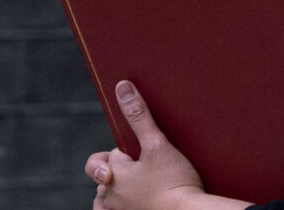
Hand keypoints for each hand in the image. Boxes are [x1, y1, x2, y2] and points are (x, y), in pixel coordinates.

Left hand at [84, 80, 206, 209]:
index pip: (111, 156)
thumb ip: (139, 115)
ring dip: (119, 191)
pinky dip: (119, 207)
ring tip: (142, 189)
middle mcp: (109, 197)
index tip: (143, 156)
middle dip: (123, 171)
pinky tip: (135, 203)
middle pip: (109, 176)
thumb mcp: (157, 144)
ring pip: (108, 198)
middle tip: (149, 172)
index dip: (127, 153)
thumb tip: (122, 86)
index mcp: (112, 175)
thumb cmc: (175, 183)